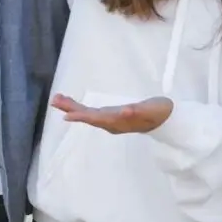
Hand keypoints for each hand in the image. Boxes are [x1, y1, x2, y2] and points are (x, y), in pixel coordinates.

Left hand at [51, 93, 173, 133]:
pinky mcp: (112, 115)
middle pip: (88, 116)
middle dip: (71, 109)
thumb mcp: (150, 111)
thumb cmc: (158, 113)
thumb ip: (138, 111)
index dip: (81, 117)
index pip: (96, 119)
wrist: (167, 119)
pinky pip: (92, 112)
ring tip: (57, 99)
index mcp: (118, 121)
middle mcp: (111, 122)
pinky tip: (70, 105)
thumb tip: (124, 110)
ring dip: (72, 107)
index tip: (66, 116)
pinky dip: (80, 108)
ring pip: (88, 114)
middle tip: (54, 100)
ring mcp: (111, 119)